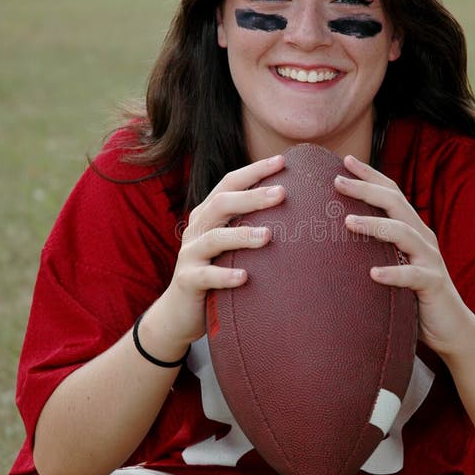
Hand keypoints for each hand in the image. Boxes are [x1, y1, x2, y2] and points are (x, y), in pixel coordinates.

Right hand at [153, 154, 285, 349]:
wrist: (179, 312)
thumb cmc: (216, 273)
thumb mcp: (231, 246)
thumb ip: (250, 226)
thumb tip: (295, 210)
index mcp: (208, 215)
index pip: (229, 184)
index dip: (253, 171)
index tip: (282, 161)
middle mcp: (197, 229)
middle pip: (221, 204)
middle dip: (252, 197)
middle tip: (282, 193)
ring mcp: (189, 255)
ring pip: (214, 238)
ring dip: (242, 235)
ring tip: (268, 236)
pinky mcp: (187, 281)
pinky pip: (205, 276)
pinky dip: (225, 275)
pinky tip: (245, 277)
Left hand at [335, 154, 474, 359]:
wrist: (451, 328)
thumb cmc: (414, 295)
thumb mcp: (393, 265)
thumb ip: (375, 249)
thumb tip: (336, 236)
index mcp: (411, 230)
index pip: (391, 194)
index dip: (370, 175)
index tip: (345, 160)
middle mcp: (422, 238)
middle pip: (395, 203)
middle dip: (366, 188)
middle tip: (337, 181)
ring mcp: (429, 260)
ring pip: (403, 233)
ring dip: (374, 225)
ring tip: (348, 221)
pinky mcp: (433, 285)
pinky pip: (413, 276)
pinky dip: (393, 274)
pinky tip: (373, 274)